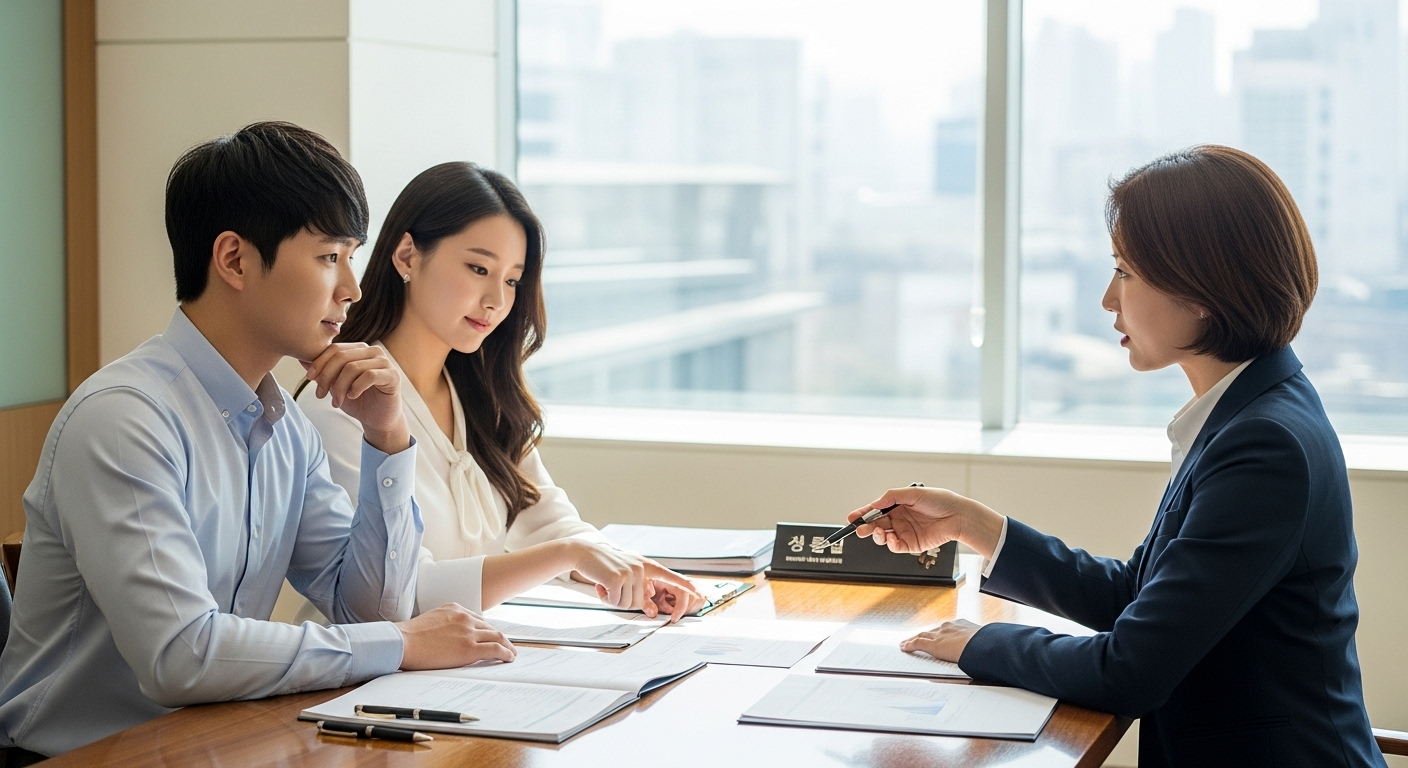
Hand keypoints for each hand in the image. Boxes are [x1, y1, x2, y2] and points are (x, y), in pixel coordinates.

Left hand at [301, 343, 409, 453]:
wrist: (377, 420)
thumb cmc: (357, 401)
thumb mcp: (334, 385)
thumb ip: (322, 371)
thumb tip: (301, 358)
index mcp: (359, 349)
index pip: (335, 349)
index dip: (319, 362)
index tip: (309, 378)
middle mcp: (373, 351)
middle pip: (341, 357)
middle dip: (327, 377)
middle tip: (320, 395)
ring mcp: (384, 362)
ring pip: (353, 367)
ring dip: (339, 387)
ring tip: (336, 402)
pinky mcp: (393, 375)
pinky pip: (369, 375)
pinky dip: (356, 387)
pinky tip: (352, 396)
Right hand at [395, 603, 515, 669]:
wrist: (402, 642)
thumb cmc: (409, 637)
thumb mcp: (430, 621)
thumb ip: (444, 625)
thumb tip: (448, 637)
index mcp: (454, 609)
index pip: (477, 620)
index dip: (487, 630)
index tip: (491, 636)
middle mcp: (464, 617)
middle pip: (489, 627)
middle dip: (499, 637)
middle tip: (507, 644)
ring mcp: (468, 631)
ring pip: (496, 637)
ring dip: (507, 645)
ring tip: (511, 652)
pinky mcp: (470, 648)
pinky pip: (495, 649)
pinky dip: (505, 653)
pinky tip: (509, 657)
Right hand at [566, 542, 703, 620]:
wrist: (583, 552)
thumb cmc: (604, 566)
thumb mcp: (625, 575)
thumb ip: (639, 590)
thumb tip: (652, 610)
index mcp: (645, 565)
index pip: (669, 575)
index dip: (683, 585)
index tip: (697, 591)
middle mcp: (641, 568)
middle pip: (640, 602)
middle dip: (623, 601)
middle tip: (612, 587)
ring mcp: (631, 572)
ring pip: (627, 603)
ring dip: (614, 599)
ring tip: (606, 583)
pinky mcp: (618, 577)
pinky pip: (616, 601)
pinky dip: (606, 597)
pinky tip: (601, 584)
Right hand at [847, 486, 1004, 558]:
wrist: (958, 515)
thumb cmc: (939, 500)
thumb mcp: (913, 493)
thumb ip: (891, 497)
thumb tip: (874, 504)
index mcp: (898, 506)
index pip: (875, 510)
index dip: (863, 514)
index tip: (851, 518)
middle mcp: (899, 520)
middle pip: (876, 525)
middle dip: (866, 528)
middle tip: (859, 530)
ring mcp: (905, 533)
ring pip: (884, 537)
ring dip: (877, 535)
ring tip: (879, 532)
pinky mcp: (912, 545)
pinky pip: (896, 547)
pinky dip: (890, 544)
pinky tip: (891, 539)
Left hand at [899, 619, 981, 662]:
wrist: (983, 644)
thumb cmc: (987, 644)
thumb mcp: (985, 642)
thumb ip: (981, 645)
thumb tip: (989, 651)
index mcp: (961, 625)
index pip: (945, 629)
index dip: (938, 633)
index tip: (937, 635)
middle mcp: (948, 627)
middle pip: (931, 632)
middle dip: (924, 635)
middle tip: (917, 638)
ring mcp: (939, 635)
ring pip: (922, 636)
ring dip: (913, 640)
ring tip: (906, 643)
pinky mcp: (933, 645)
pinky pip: (917, 643)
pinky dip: (909, 645)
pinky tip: (904, 647)